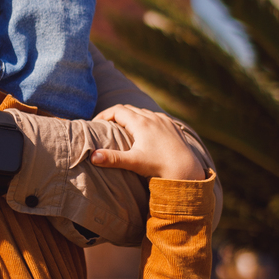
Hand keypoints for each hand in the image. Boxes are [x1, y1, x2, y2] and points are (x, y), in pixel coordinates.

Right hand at [89, 104, 205, 181]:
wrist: (186, 169)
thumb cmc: (159, 166)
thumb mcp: (133, 162)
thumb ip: (112, 158)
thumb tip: (92, 156)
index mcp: (140, 123)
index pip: (117, 110)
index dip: (104, 115)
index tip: (95, 124)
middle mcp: (152, 117)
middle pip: (128, 109)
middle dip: (115, 115)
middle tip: (106, 126)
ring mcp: (163, 120)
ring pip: (142, 112)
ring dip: (130, 117)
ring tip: (123, 129)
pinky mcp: (172, 125)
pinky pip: (155, 117)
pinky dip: (145, 120)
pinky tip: (144, 130)